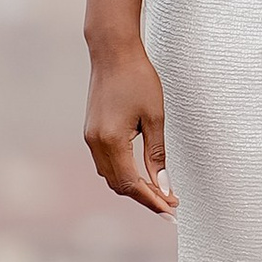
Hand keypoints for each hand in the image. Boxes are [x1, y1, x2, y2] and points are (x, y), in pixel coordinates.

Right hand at [84, 38, 176, 215]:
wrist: (113, 52)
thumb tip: (164, 185)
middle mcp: (95, 143)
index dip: (151, 199)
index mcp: (111, 141)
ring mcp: (89, 138)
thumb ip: (157, 154)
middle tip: (170, 205)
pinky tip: (140, 174)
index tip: (171, 209)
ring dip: (132, 187)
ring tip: (159, 193)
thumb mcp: (154, 117)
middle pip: (118, 185)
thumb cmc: (138, 79)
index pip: (131, 184)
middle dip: (144, 197)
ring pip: (110, 176)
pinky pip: (105, 163)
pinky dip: (122, 173)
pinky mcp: (91, 131)